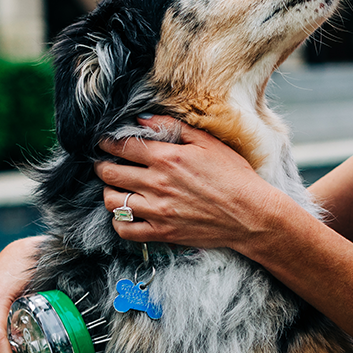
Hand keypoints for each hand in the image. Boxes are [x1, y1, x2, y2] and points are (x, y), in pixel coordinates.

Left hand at [95, 116, 291, 250]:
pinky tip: (125, 214)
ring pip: (112, 201)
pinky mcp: (162, 232)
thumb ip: (173, 128)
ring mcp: (157, 210)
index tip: (104, 141)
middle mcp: (156, 184)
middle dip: (102, 166)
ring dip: (109, 192)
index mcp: (167, 158)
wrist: (250, 214)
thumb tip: (142, 120)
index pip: (122, 146)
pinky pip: (125, 229)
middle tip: (104, 164)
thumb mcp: (208, 142)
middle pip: (110, 173)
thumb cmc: (233, 175)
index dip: (108, 142)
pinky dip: (119, 221)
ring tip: (115, 188)